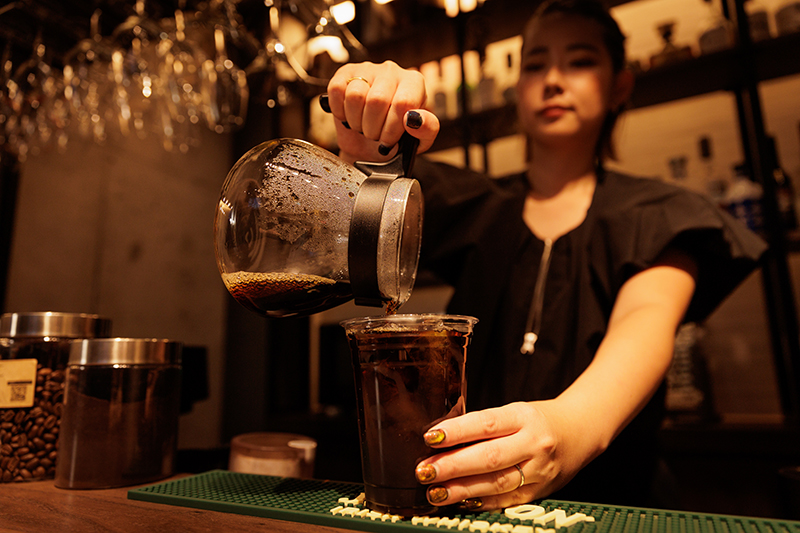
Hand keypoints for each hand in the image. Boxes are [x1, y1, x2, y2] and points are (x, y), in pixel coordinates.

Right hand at [324, 61, 439, 163]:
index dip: (392, 128)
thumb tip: (414, 119)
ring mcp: (367, 69)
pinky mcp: (345, 73)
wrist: (372, 144)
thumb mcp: (420, 139)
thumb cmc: (397, 138)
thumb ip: (427, 129)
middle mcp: (392, 71)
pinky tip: (349, 116)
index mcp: (414, 82)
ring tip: (363, 126)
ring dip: (356, 121)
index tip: (388, 141)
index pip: (402, 103)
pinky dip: (340, 111)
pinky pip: (337, 90)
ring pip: (355, 95)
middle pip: (377, 101)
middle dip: (373, 128)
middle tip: (375, 135)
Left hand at [414, 401, 582, 510]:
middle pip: (489, 457)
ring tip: (435, 492)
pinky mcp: (539, 493)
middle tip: (424, 471)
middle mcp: (534, 444)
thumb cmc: (537, 420)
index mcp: (523, 417)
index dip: (457, 432)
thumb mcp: (513, 412)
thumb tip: (440, 438)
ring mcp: (539, 471)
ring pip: (497, 483)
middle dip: (452, 466)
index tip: (430, 437)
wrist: (580, 433)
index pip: (486, 424)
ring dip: (462, 490)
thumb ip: (482, 425)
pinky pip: (506, 501)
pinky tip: (460, 502)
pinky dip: (481, 503)